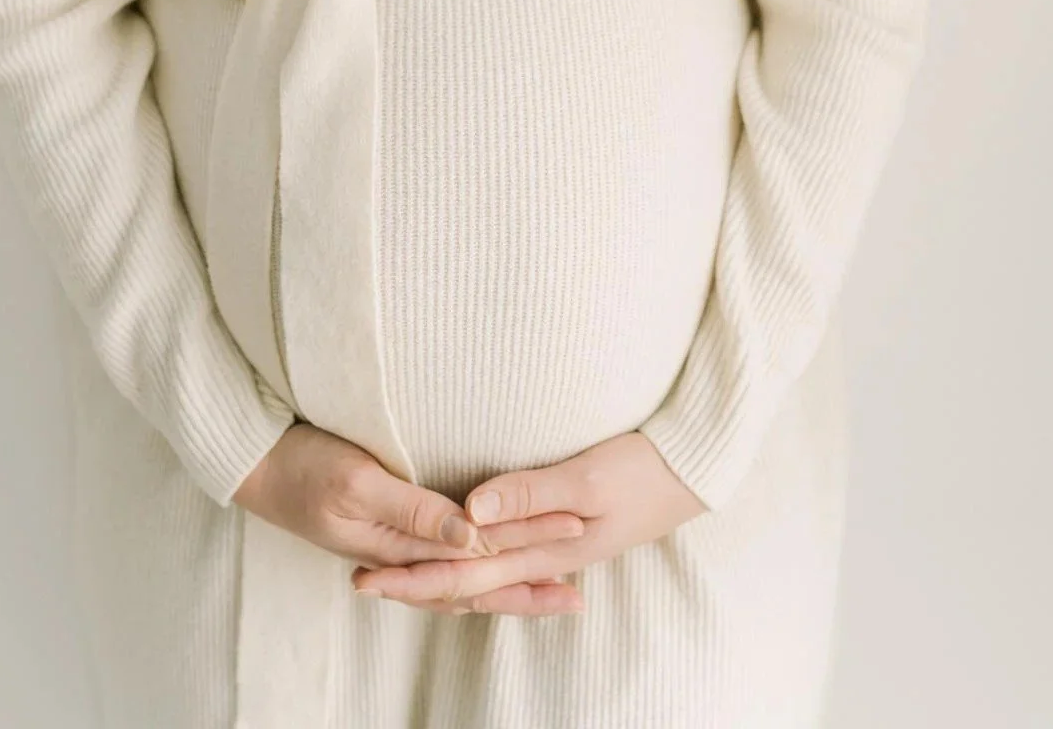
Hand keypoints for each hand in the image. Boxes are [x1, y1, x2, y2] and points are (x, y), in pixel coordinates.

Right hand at [231, 423, 586, 591]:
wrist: (257, 464)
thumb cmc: (305, 466)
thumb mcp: (358, 481)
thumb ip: (414, 510)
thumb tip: (471, 536)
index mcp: (398, 549)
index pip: (474, 556)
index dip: (526, 543)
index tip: (572, 528)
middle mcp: (401, 559)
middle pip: (474, 582)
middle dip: (527, 583)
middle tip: (579, 592)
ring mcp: (395, 551)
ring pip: (462, 584)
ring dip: (508, 590)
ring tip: (553, 596)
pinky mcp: (389, 536)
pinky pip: (443, 570)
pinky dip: (477, 577)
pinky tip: (496, 572)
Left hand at [350, 431, 706, 615]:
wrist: (691, 472)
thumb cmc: (641, 469)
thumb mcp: (586, 476)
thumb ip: (529, 493)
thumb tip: (470, 512)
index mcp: (542, 551)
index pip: (462, 573)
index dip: (412, 576)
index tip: (366, 575)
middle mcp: (542, 559)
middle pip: (464, 582)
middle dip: (412, 584)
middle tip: (360, 582)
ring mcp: (554, 550)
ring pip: (484, 578)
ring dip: (439, 581)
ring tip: (398, 581)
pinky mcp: (563, 534)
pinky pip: (507, 565)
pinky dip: (478, 574)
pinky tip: (469, 570)